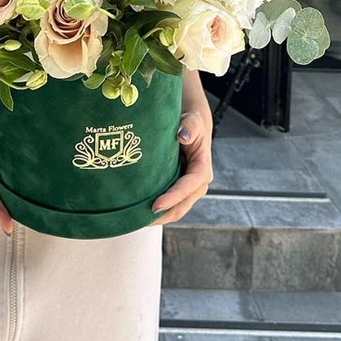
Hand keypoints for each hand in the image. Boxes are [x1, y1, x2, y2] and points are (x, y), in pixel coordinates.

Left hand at [149, 109, 213, 225]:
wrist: (191, 126)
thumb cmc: (192, 123)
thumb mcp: (193, 120)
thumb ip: (189, 127)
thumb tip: (183, 136)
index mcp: (202, 169)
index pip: (188, 187)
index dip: (173, 198)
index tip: (156, 205)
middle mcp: (197, 184)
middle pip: (182, 206)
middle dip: (164, 215)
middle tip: (141, 219)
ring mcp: (188, 189)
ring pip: (175, 210)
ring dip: (159, 217)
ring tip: (137, 220)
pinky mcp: (178, 189)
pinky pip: (169, 205)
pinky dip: (158, 210)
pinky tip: (140, 212)